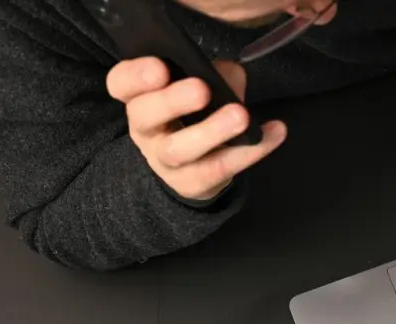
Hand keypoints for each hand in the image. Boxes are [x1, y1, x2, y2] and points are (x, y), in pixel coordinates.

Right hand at [106, 57, 286, 201]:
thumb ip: (214, 74)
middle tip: (201, 88)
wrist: (195, 167)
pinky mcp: (193, 183)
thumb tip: (229, 75)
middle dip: (172, 100)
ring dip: (211, 131)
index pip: (121, 83)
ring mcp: (166, 161)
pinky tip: (274, 133)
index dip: (135, 76)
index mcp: (140, 97)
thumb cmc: (194, 114)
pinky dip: (251, 150)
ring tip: (241, 115)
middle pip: (145, 116)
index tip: (160, 68)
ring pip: (180, 150)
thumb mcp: (200, 86)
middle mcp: (146, 130)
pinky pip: (220, 168)